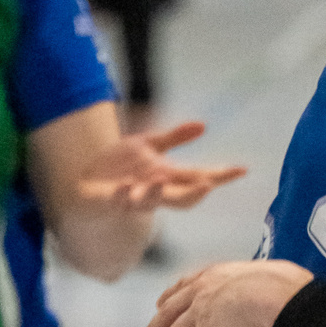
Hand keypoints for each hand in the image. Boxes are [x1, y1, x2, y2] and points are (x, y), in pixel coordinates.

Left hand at [73, 120, 245, 214]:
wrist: (83, 183)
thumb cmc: (119, 168)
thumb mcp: (148, 146)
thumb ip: (175, 138)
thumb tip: (204, 125)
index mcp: (168, 178)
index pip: (200, 177)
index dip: (221, 175)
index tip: (243, 169)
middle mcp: (155, 192)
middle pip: (182, 198)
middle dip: (194, 193)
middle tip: (208, 185)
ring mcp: (133, 199)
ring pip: (150, 201)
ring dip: (157, 193)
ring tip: (162, 179)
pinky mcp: (111, 201)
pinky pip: (118, 200)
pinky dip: (122, 194)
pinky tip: (125, 186)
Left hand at [141, 259, 312, 326]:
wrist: (278, 291)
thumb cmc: (284, 283)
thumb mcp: (263, 276)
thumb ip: (256, 286)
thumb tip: (271, 294)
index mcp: (215, 274)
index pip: (185, 284)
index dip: (170, 296)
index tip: (161, 304)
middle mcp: (201, 290)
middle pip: (170, 312)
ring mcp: (201, 311)